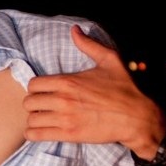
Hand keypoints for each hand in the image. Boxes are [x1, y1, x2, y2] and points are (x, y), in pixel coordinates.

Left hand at [23, 25, 165, 156]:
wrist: (136, 117)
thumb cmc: (124, 89)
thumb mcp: (109, 60)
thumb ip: (88, 45)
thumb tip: (74, 30)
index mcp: (68, 81)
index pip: (33, 84)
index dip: (36, 88)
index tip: (43, 92)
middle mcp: (63, 99)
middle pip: (29, 102)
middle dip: (34, 104)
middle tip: (42, 106)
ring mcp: (64, 118)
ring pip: (31, 119)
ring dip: (34, 119)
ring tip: (41, 119)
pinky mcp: (69, 134)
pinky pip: (37, 135)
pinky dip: (33, 134)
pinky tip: (38, 131)